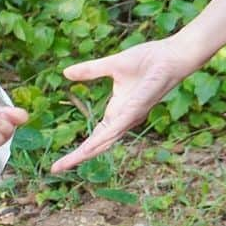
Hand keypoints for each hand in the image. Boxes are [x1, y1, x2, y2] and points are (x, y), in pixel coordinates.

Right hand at [49, 0, 225, 174]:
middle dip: (75, 158)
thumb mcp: (111, 65)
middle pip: (95, 146)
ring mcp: (129, 118)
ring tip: (66, 164)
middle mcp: (123, 120)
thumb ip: (90, 71)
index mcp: (117, 112)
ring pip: (103, 142)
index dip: (77, 149)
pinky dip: (101, 139)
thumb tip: (66, 72)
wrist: (171, 56)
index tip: (59, 160)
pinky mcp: (135, 110)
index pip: (94, 136)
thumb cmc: (148, 61)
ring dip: (84, 153)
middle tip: (54, 169)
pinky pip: (115, 128)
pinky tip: (88, 147)